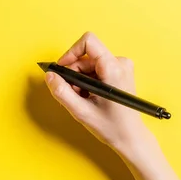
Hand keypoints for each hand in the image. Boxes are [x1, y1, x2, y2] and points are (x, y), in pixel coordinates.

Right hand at [44, 32, 154, 155]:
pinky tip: (89, 97)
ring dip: (80, 80)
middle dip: (73, 73)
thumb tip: (50, 76)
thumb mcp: (82, 111)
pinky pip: (96, 69)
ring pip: (89, 64)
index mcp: (113, 68)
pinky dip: (87, 82)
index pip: (88, 42)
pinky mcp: (120, 73)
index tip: (62, 69)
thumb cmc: (112, 127)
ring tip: (82, 99)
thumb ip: (62, 92)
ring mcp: (121, 67)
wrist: (130, 138)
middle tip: (71, 93)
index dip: (71, 53)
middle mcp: (120, 63)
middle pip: (86, 56)